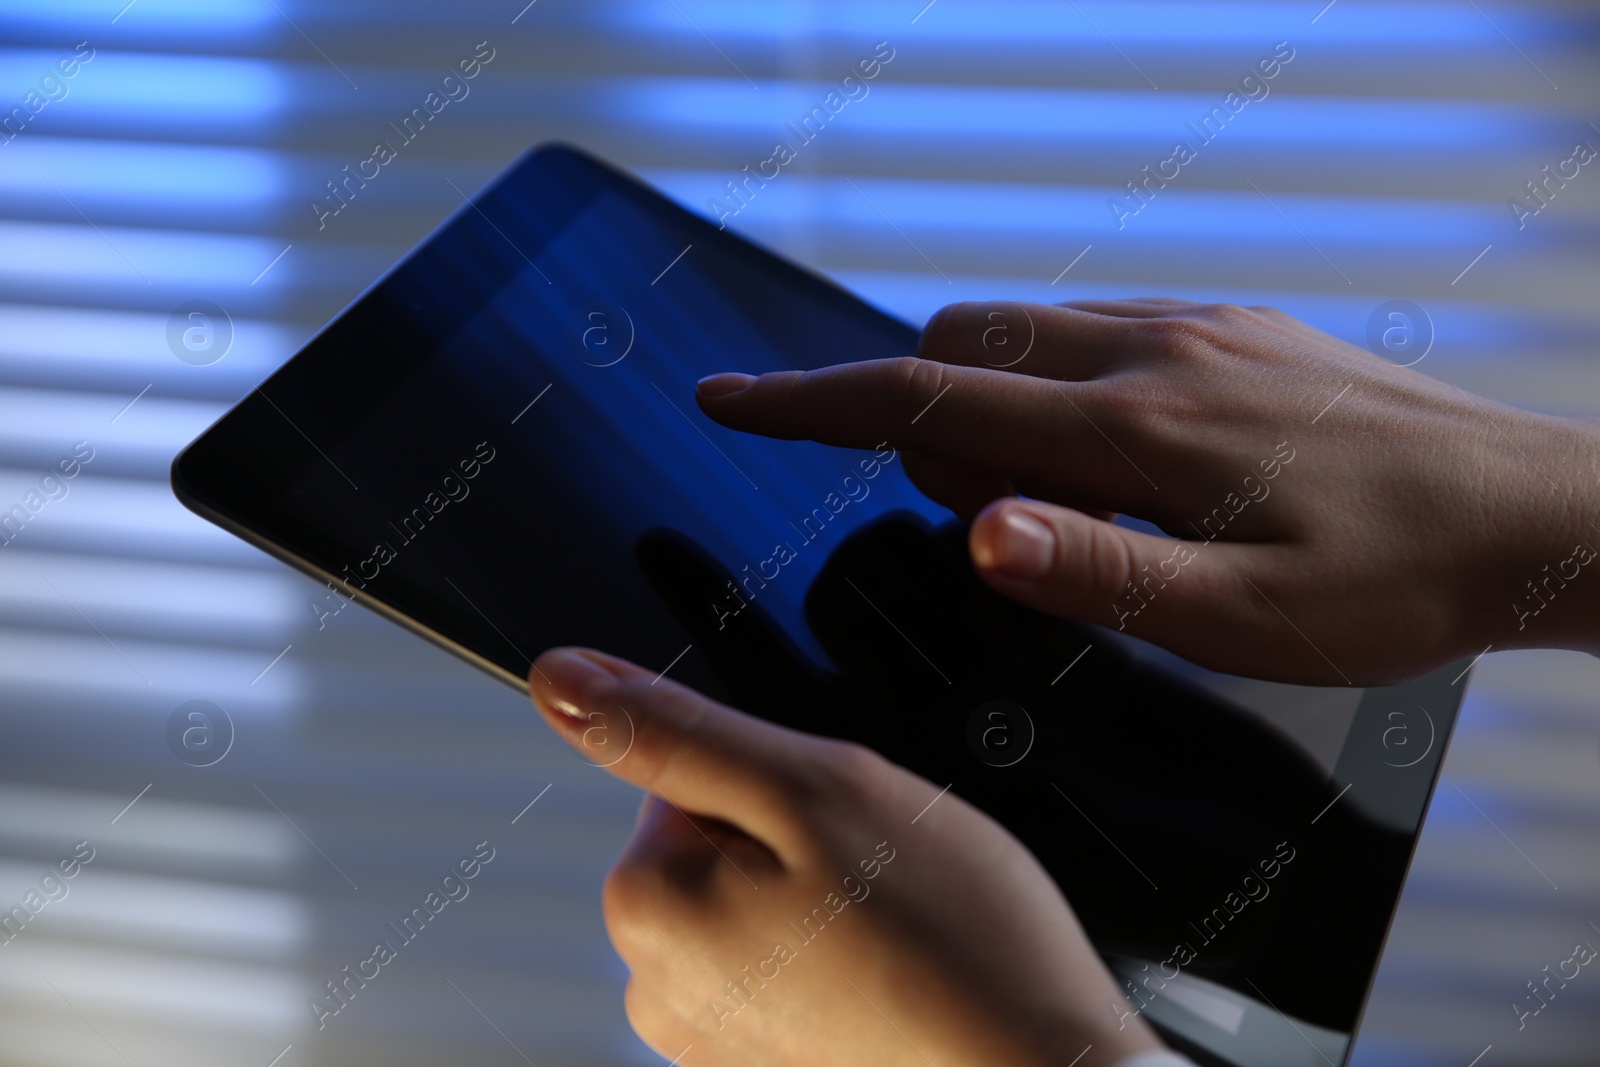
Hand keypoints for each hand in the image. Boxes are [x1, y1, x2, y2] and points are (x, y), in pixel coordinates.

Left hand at [528, 647, 1166, 1066]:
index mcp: (646, 905)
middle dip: (800, 842)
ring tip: (893, 935)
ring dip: (825, 905)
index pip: (687, 775)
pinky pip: (790, 974)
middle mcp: (655, 987)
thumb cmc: (948, 942)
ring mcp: (711, 1042)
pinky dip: (841, 965)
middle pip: (718, 845)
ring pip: (762, 907)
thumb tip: (564, 681)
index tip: (836, 825)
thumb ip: (677, 731)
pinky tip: (894, 980)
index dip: (780, 781)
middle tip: (876, 879)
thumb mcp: (810, 789)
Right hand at [695, 299, 1599, 683]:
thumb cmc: (1392, 584)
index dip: (811, 401)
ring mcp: (1193, 328)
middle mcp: (1151, 352)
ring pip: (1025, 330)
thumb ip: (1102, 574)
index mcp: (1134, 430)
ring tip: (1052, 503)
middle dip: (908, 412)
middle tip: (958, 515)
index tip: (729, 396)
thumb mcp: (1246, 620)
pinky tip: (1113, 456)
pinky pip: (1094, 328)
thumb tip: (975, 530)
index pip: (928, 401)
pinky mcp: (1230, 328)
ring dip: (984, 399)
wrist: (1530, 517)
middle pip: (961, 345)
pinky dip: (1052, 380)